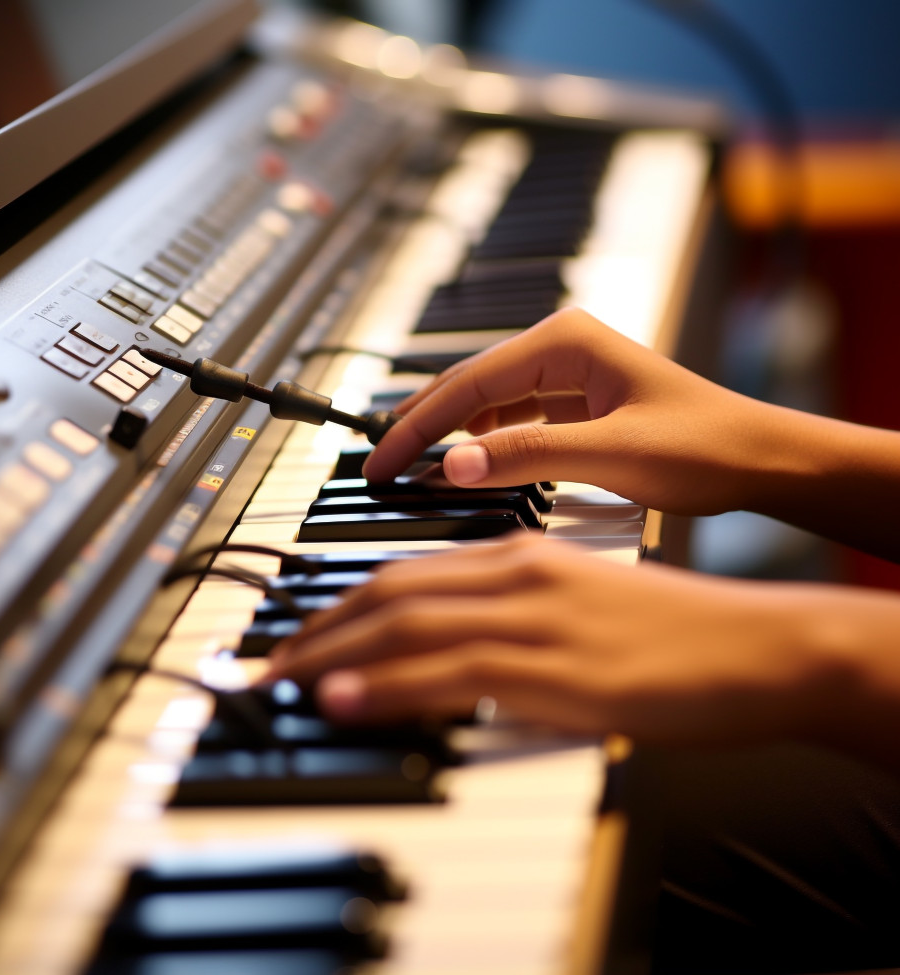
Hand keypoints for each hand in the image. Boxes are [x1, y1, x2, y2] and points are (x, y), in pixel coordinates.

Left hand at [267, 535, 842, 747]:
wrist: (754, 642)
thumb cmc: (673, 629)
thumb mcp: (579, 605)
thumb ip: (514, 616)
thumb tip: (454, 649)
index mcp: (521, 554)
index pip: (407, 571)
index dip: (342, 602)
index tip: (303, 633)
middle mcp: (517, 576)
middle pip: (390, 592)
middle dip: (319, 628)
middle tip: (269, 660)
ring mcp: (533, 620)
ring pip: (405, 626)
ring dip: (332, 655)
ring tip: (281, 682)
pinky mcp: (554, 669)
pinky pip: (447, 671)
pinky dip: (385, 685)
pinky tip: (343, 698)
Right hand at [364, 308, 778, 516]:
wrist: (761, 461)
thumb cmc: (707, 445)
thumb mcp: (613, 452)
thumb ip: (529, 457)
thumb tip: (452, 464)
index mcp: (565, 342)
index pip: (467, 385)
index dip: (417, 428)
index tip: (380, 463)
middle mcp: (560, 349)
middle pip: (467, 389)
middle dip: (420, 428)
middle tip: (377, 467)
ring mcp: (566, 377)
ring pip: (484, 406)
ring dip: (447, 437)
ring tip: (407, 468)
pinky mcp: (574, 406)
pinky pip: (511, 423)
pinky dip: (482, 446)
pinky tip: (464, 466)